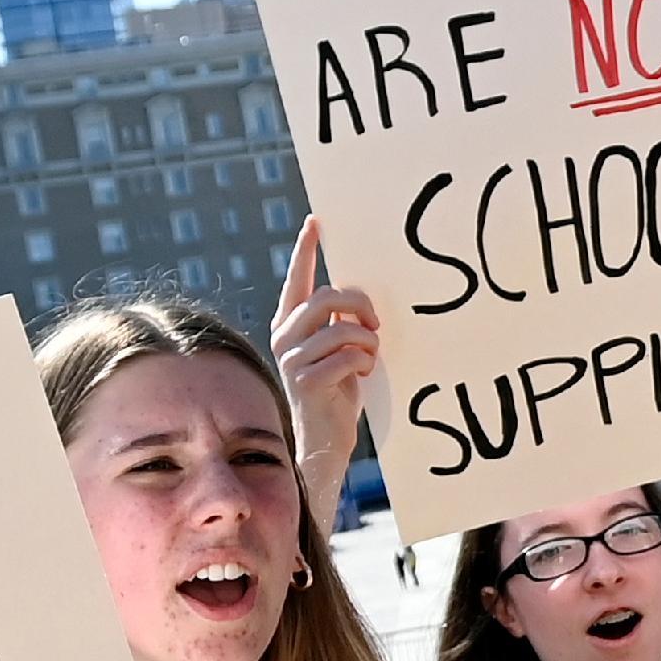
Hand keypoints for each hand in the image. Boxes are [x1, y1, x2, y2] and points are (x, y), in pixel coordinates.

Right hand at [268, 219, 378, 482]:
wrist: (325, 438)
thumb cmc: (337, 389)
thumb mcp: (337, 347)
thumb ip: (338, 320)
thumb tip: (357, 294)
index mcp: (291, 323)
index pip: (297, 279)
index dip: (306, 249)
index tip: (316, 222)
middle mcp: (285, 336)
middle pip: (327, 296)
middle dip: (360, 306)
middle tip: (376, 325)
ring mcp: (292, 359)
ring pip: (342, 328)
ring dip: (367, 342)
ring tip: (369, 358)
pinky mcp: (306, 381)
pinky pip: (349, 355)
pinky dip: (365, 363)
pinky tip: (362, 376)